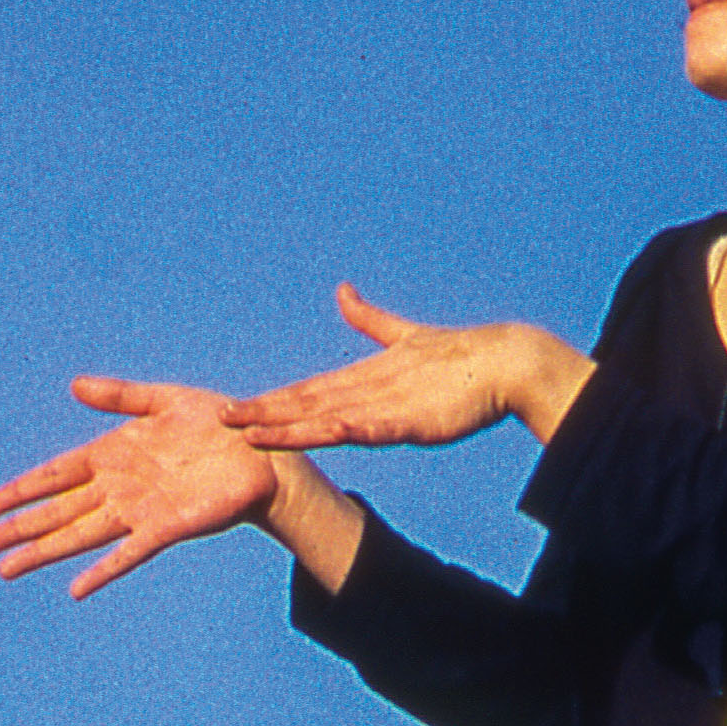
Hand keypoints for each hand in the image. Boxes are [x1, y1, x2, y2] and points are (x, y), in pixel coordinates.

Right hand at [0, 381, 279, 597]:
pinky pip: (129, 554)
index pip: (54, 476)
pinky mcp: (167, 528)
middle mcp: (118, 488)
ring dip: (43, 553)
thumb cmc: (218, 424)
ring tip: (7, 571)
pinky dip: (103, 571)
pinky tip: (76, 589)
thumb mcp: (164, 400)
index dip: (19, 491)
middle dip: (17, 530)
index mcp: (111, 456)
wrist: (264, 452)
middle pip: (56, 512)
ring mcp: (139, 511)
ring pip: (79, 535)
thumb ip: (120, 396)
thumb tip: (74, 385)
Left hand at [225, 290, 592, 456]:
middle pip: (307, 402)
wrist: (505, 359)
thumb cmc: (458, 354)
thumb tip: (342, 290)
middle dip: (264, 412)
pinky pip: (374, 428)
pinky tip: (321, 435)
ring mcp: (388, 404)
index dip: (271, 400)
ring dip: (289, 427)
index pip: (308, 390)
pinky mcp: (412, 419)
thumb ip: (371, 319)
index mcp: (365, 375)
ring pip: (329, 417)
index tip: (236, 409)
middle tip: (222, 418)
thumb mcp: (406, 337)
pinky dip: (347, 431)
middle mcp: (368, 387)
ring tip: (252, 434)